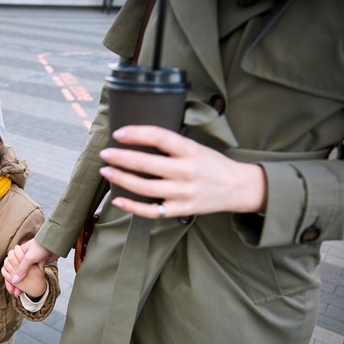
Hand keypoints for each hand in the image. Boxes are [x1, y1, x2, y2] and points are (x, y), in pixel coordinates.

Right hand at [2, 239, 56, 296]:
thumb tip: (14, 281)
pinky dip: (28, 281)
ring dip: (21, 284)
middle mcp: (22, 258)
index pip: (8, 268)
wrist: (53, 243)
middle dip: (14, 283)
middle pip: (15, 273)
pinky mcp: (37, 264)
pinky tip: (28, 289)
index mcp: (17, 254)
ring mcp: (30, 262)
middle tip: (15, 293)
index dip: (8, 279)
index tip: (11, 289)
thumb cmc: (39, 247)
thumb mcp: (29, 258)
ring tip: (20, 293)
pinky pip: (30, 274)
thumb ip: (21, 269)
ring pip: (23, 275)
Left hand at [99, 126, 266, 218]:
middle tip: (105, 154)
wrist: (237, 188)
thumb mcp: (196, 147)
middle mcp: (186, 171)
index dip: (137, 134)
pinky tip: (117, 199)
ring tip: (107, 172)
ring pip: (145, 188)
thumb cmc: (212, 164)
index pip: (160, 138)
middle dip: (121, 158)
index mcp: (190, 151)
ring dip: (122, 179)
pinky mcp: (181, 210)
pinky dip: (132, 207)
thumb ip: (172, 146)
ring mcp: (183, 193)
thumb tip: (138, 139)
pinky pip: (152, 211)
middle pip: (147, 164)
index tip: (118, 133)